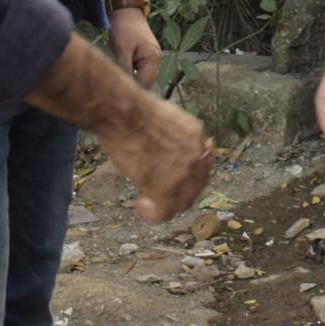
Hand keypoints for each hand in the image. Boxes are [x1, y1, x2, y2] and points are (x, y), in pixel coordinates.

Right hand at [98, 92, 212, 222]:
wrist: (123, 115)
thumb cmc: (134, 111)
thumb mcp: (165, 117)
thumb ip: (173, 136)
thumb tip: (166, 148)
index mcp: (196, 136)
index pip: (201, 164)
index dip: (189, 175)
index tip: (175, 179)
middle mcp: (196, 156)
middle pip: (196, 186)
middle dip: (180, 193)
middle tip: (161, 196)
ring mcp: (183, 174)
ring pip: (183, 202)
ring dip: (166, 205)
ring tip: (146, 203)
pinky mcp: (166, 189)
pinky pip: (165, 212)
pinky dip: (153, 215)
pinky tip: (140, 208)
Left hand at [108, 6, 161, 87]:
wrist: (126, 11)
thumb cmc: (124, 28)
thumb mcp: (122, 49)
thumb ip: (125, 69)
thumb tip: (124, 87)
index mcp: (153, 59)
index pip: (144, 84)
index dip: (130, 90)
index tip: (114, 91)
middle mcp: (156, 60)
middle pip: (145, 82)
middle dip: (130, 85)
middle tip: (113, 85)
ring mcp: (152, 58)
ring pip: (141, 77)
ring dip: (130, 78)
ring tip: (116, 76)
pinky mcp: (146, 56)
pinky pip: (139, 70)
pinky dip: (130, 71)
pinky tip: (120, 68)